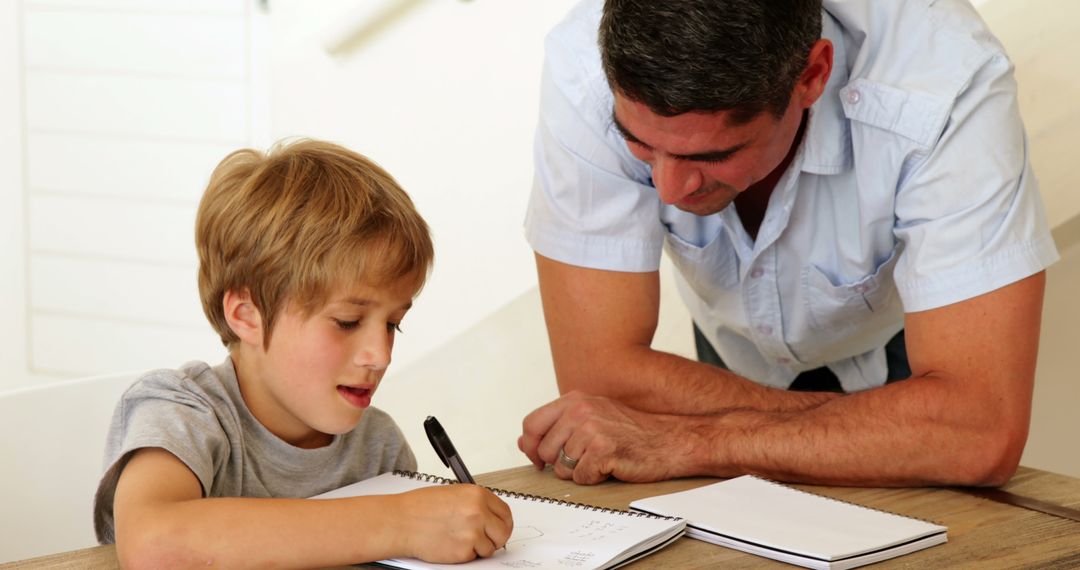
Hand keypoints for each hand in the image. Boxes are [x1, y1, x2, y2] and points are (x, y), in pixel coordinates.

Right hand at [398, 485, 512, 561]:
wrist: (400, 522)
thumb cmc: (420, 507)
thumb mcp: (453, 494)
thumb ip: (475, 503)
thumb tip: (491, 516)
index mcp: (477, 495)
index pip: (505, 512)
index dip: (504, 522)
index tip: (501, 527)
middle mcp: (478, 512)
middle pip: (503, 532)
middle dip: (497, 538)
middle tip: (486, 540)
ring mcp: (472, 533)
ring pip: (490, 547)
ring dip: (478, 547)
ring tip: (458, 539)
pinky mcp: (463, 551)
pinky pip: (473, 557)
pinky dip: (464, 554)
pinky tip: (450, 544)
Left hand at [518, 391, 697, 484]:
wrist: (670, 439)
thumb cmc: (632, 431)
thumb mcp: (592, 418)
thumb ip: (556, 427)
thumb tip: (523, 443)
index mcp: (574, 399)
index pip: (531, 424)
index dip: (532, 446)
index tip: (540, 458)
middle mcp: (579, 410)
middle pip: (545, 450)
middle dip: (561, 462)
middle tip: (587, 457)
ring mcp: (591, 429)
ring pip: (561, 467)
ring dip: (580, 471)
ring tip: (601, 459)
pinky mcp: (602, 450)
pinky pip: (581, 477)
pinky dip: (594, 478)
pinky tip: (610, 466)